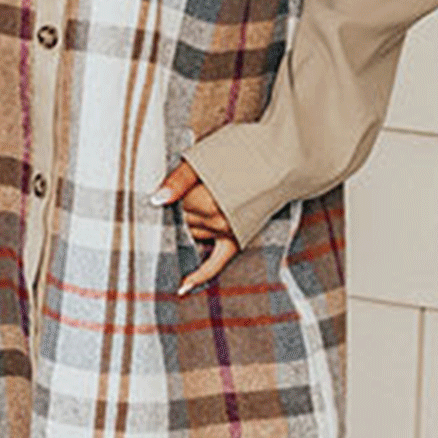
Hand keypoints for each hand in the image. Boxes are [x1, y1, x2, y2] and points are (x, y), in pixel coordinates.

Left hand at [150, 158, 239, 293]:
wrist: (281, 160)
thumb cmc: (242, 151)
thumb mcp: (205, 156)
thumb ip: (178, 180)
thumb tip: (155, 200)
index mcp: (205, 201)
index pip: (174, 205)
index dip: (172, 193)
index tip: (175, 183)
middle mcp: (216, 222)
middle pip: (181, 221)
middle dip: (176, 211)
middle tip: (181, 194)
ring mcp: (227, 232)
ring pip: (192, 235)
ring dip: (185, 229)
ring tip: (179, 219)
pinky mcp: (237, 239)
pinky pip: (216, 263)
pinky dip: (200, 275)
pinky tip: (183, 286)